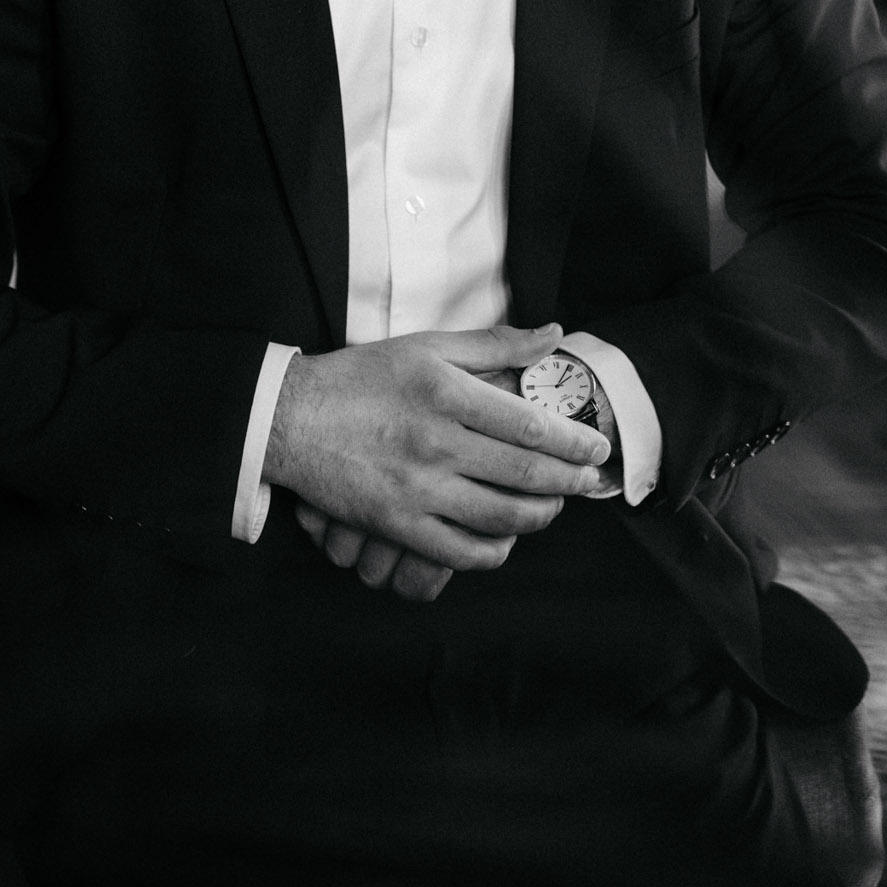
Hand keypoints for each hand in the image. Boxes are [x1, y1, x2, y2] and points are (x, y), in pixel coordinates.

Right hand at [264, 323, 608, 585]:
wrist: (291, 419)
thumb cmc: (360, 378)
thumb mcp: (426, 346)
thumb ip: (494, 343)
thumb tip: (553, 334)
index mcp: (443, 392)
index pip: (528, 423)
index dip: (572, 439)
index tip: (595, 445)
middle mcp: (434, 442)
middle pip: (524, 471)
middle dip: (570, 479)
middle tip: (590, 479)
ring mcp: (416, 488)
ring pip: (500, 515)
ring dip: (541, 515)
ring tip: (554, 505)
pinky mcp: (396, 523)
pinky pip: (460, 552)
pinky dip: (495, 551)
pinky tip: (507, 538)